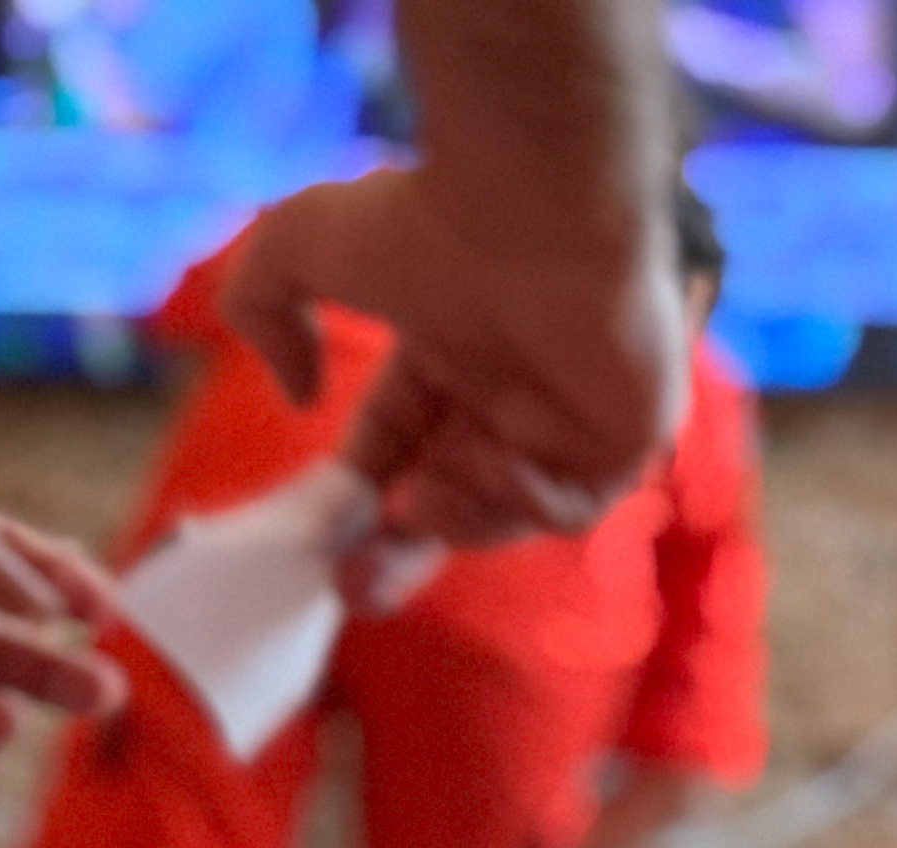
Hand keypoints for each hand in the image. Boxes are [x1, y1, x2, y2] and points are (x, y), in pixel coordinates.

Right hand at [218, 163, 685, 586]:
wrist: (538, 207)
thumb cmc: (426, 219)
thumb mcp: (300, 246)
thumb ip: (264, 311)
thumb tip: (297, 395)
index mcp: (448, 347)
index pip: (401, 441)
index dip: (363, 489)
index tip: (324, 530)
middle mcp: (511, 383)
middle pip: (454, 495)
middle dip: (400, 549)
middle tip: (356, 590)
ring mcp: (574, 412)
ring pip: (507, 510)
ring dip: (454, 520)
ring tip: (418, 502)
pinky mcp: (631, 432)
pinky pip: (575, 505)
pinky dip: (527, 500)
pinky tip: (498, 462)